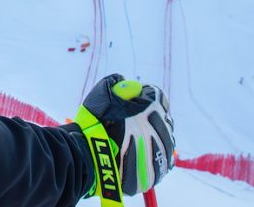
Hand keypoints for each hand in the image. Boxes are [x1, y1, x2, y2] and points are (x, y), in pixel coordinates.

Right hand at [74, 74, 174, 202]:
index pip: (157, 96)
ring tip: (132, 143)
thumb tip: (121, 80)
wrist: (89, 158)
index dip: (144, 99)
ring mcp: (162, 151)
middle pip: (162, 119)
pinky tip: (138, 157)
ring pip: (164, 141)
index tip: (134, 104)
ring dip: (152, 139)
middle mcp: (162, 127)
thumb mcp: (102, 93)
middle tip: (133, 124)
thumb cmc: (94, 123)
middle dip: (149, 119)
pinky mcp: (157, 171)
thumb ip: (115, 83)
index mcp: (152, 106)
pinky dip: (151, 158)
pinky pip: (161, 162)